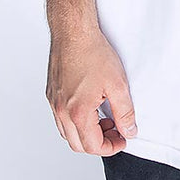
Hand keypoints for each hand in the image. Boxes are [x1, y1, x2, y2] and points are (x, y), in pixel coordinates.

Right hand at [46, 27, 137, 155]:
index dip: (111, 147)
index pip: (93, 146)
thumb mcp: (118, 84)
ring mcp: (53, 103)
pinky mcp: (51, 93)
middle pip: (78, 144)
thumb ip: (125, 112)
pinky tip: (90, 107)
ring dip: (86, 133)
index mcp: (77, 112)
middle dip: (99, 143)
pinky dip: (76, 121)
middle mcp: (61, 111)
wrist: (73, 31)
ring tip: (104, 118)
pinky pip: (61, 118)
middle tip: (115, 131)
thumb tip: (129, 130)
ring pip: (68, 133)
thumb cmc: (92, 52)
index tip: (121, 140)